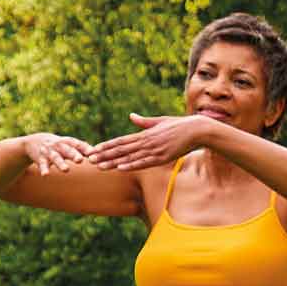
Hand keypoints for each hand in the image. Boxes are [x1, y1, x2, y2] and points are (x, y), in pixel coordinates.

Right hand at [0, 132, 95, 177]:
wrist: (34, 142)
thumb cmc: (58, 145)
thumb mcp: (69, 144)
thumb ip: (83, 149)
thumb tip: (101, 154)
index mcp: (68, 142)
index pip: (78, 144)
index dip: (85, 148)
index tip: (93, 153)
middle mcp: (59, 145)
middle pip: (67, 150)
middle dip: (73, 155)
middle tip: (80, 160)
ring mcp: (49, 151)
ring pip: (55, 157)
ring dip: (60, 163)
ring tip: (66, 170)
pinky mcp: (40, 158)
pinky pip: (42, 164)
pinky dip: (44, 169)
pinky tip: (46, 175)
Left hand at [87, 113, 230, 173]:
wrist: (198, 129)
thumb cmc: (180, 126)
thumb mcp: (160, 121)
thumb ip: (144, 122)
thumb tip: (131, 116)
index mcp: (145, 134)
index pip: (121, 141)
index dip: (106, 146)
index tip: (93, 150)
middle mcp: (147, 142)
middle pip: (121, 149)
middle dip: (104, 155)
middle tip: (89, 160)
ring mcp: (154, 150)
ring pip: (129, 157)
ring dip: (113, 162)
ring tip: (99, 167)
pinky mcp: (163, 157)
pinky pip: (144, 163)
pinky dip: (132, 165)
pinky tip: (121, 168)